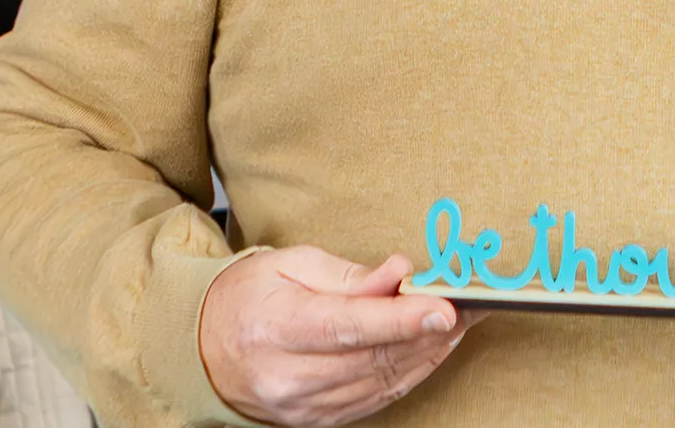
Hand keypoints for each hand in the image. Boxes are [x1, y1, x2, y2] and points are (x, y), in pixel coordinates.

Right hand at [198, 246, 480, 426]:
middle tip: (471, 305)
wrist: (203, 349)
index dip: (400, 319)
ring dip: (427, 352)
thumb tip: (401, 273)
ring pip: (382, 381)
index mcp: (276, 327)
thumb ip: (350, 274)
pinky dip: (409, 372)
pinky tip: (431, 348)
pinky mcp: (317, 421)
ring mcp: (302, 406)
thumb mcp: (290, 263)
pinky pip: (376, 399)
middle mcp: (288, 376)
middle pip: (373, 357)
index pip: (347, 326)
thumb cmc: (248, 296)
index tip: (444, 308)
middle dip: (429, 331)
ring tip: (459, 322)